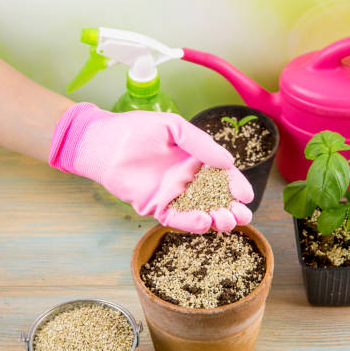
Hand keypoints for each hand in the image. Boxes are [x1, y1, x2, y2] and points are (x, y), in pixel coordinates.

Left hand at [49, 103, 252, 232]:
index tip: (246, 195)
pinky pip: (178, 219)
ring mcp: (174, 195)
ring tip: (226, 220)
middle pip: (217, 199)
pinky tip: (204, 221)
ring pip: (201, 212)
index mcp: (197, 160)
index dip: (236, 186)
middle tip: (242, 215)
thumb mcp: (175, 127)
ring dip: (216, 219)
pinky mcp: (158, 207)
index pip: (223, 176)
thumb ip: (201, 144)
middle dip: (232, 209)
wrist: (103, 143)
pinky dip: (192, 223)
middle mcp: (188, 180)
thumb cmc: (137, 129)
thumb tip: (228, 162)